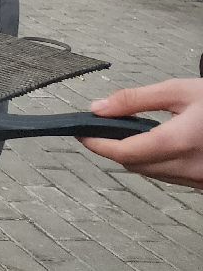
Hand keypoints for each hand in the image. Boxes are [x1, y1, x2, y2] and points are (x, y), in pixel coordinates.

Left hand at [80, 78, 202, 188]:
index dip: (97, 145)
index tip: (81, 134)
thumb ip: (134, 100)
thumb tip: (99, 109)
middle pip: (135, 166)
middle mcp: (191, 167)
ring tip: (125, 133)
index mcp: (181, 141)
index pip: (126, 153)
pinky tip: (156, 145)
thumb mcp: (178, 91)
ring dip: (134, 157)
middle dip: (113, 149)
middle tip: (98, 130)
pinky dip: (155, 163)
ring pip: (152, 174)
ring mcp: (199, 179)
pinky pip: (170, 177)